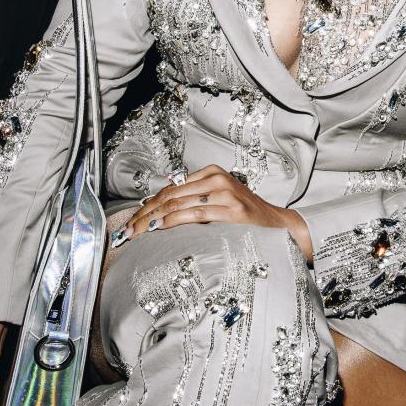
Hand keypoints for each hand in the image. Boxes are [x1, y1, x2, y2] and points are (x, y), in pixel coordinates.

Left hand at [120, 165, 312, 262]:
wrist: (280, 225)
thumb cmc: (246, 217)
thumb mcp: (219, 200)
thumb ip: (194, 200)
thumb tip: (159, 209)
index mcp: (211, 173)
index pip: (169, 189)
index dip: (146, 205)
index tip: (130, 221)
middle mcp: (216, 178)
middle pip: (168, 196)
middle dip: (143, 214)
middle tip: (126, 231)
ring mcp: (224, 193)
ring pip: (177, 203)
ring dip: (152, 219)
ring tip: (136, 232)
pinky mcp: (231, 209)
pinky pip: (194, 214)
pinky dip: (172, 220)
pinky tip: (158, 228)